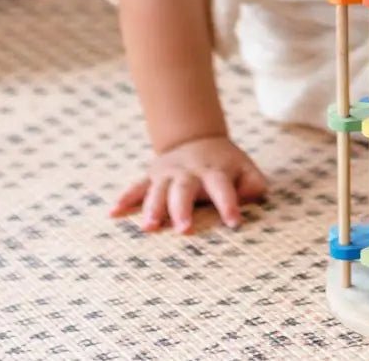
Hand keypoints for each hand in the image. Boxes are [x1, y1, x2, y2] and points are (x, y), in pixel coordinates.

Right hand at [111, 135, 267, 233]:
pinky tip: (113, 212)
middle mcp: (190, 172)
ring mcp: (168, 173)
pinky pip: (136, 187)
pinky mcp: (152, 176)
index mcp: (215, 171)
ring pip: (158, 190)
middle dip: (183, 210)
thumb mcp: (245, 168)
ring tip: (149, 227)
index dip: (229, 204)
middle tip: (184, 230)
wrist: (197, 139)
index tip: (234, 223)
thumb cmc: (225, 164)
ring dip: (153, 208)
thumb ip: (254, 184)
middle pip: (185, 190)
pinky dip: (125, 198)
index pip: (223, 187)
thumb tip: (255, 197)